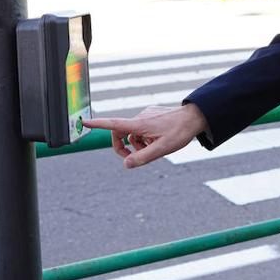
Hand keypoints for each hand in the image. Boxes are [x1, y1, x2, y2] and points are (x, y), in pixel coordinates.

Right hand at [83, 103, 209, 168]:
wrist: (195, 117)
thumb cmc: (179, 132)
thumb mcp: (162, 149)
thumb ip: (143, 158)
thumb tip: (126, 164)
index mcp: (139, 125)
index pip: (113, 124)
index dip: (98, 124)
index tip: (84, 122)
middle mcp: (140, 118)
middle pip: (121, 134)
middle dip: (124, 147)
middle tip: (136, 159)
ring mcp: (146, 115)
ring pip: (134, 134)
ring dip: (139, 143)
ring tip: (155, 146)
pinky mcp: (152, 115)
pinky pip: (142, 129)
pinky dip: (146, 137)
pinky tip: (160, 139)